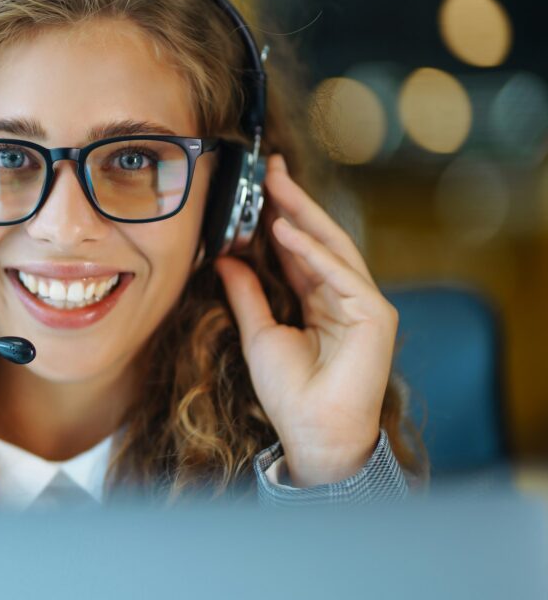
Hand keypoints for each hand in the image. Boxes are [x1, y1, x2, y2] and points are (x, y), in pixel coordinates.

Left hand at [214, 154, 397, 486]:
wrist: (313, 432)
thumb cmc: (290, 392)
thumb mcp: (258, 332)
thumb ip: (246, 293)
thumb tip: (225, 258)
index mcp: (320, 301)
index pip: (300, 249)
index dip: (280, 217)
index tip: (260, 186)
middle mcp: (345, 297)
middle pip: (318, 239)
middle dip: (294, 202)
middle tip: (270, 167)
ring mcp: (363, 304)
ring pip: (332, 247)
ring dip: (302, 215)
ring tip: (275, 185)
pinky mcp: (374, 315)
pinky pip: (339, 274)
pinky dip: (312, 252)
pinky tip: (286, 230)